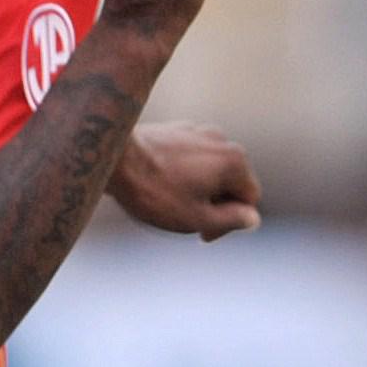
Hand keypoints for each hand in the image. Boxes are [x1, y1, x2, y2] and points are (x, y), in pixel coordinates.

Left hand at [112, 121, 262, 240]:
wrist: (115, 159)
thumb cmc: (155, 192)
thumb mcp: (197, 218)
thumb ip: (230, 220)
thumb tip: (252, 218)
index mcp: (235, 161)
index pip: (249, 200)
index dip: (230, 223)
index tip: (202, 235)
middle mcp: (222, 140)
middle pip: (230, 182)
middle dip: (213, 204)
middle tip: (184, 221)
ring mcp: (198, 131)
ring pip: (209, 169)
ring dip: (197, 189)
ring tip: (169, 202)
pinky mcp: (176, 130)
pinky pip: (189, 158)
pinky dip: (181, 174)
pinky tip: (159, 185)